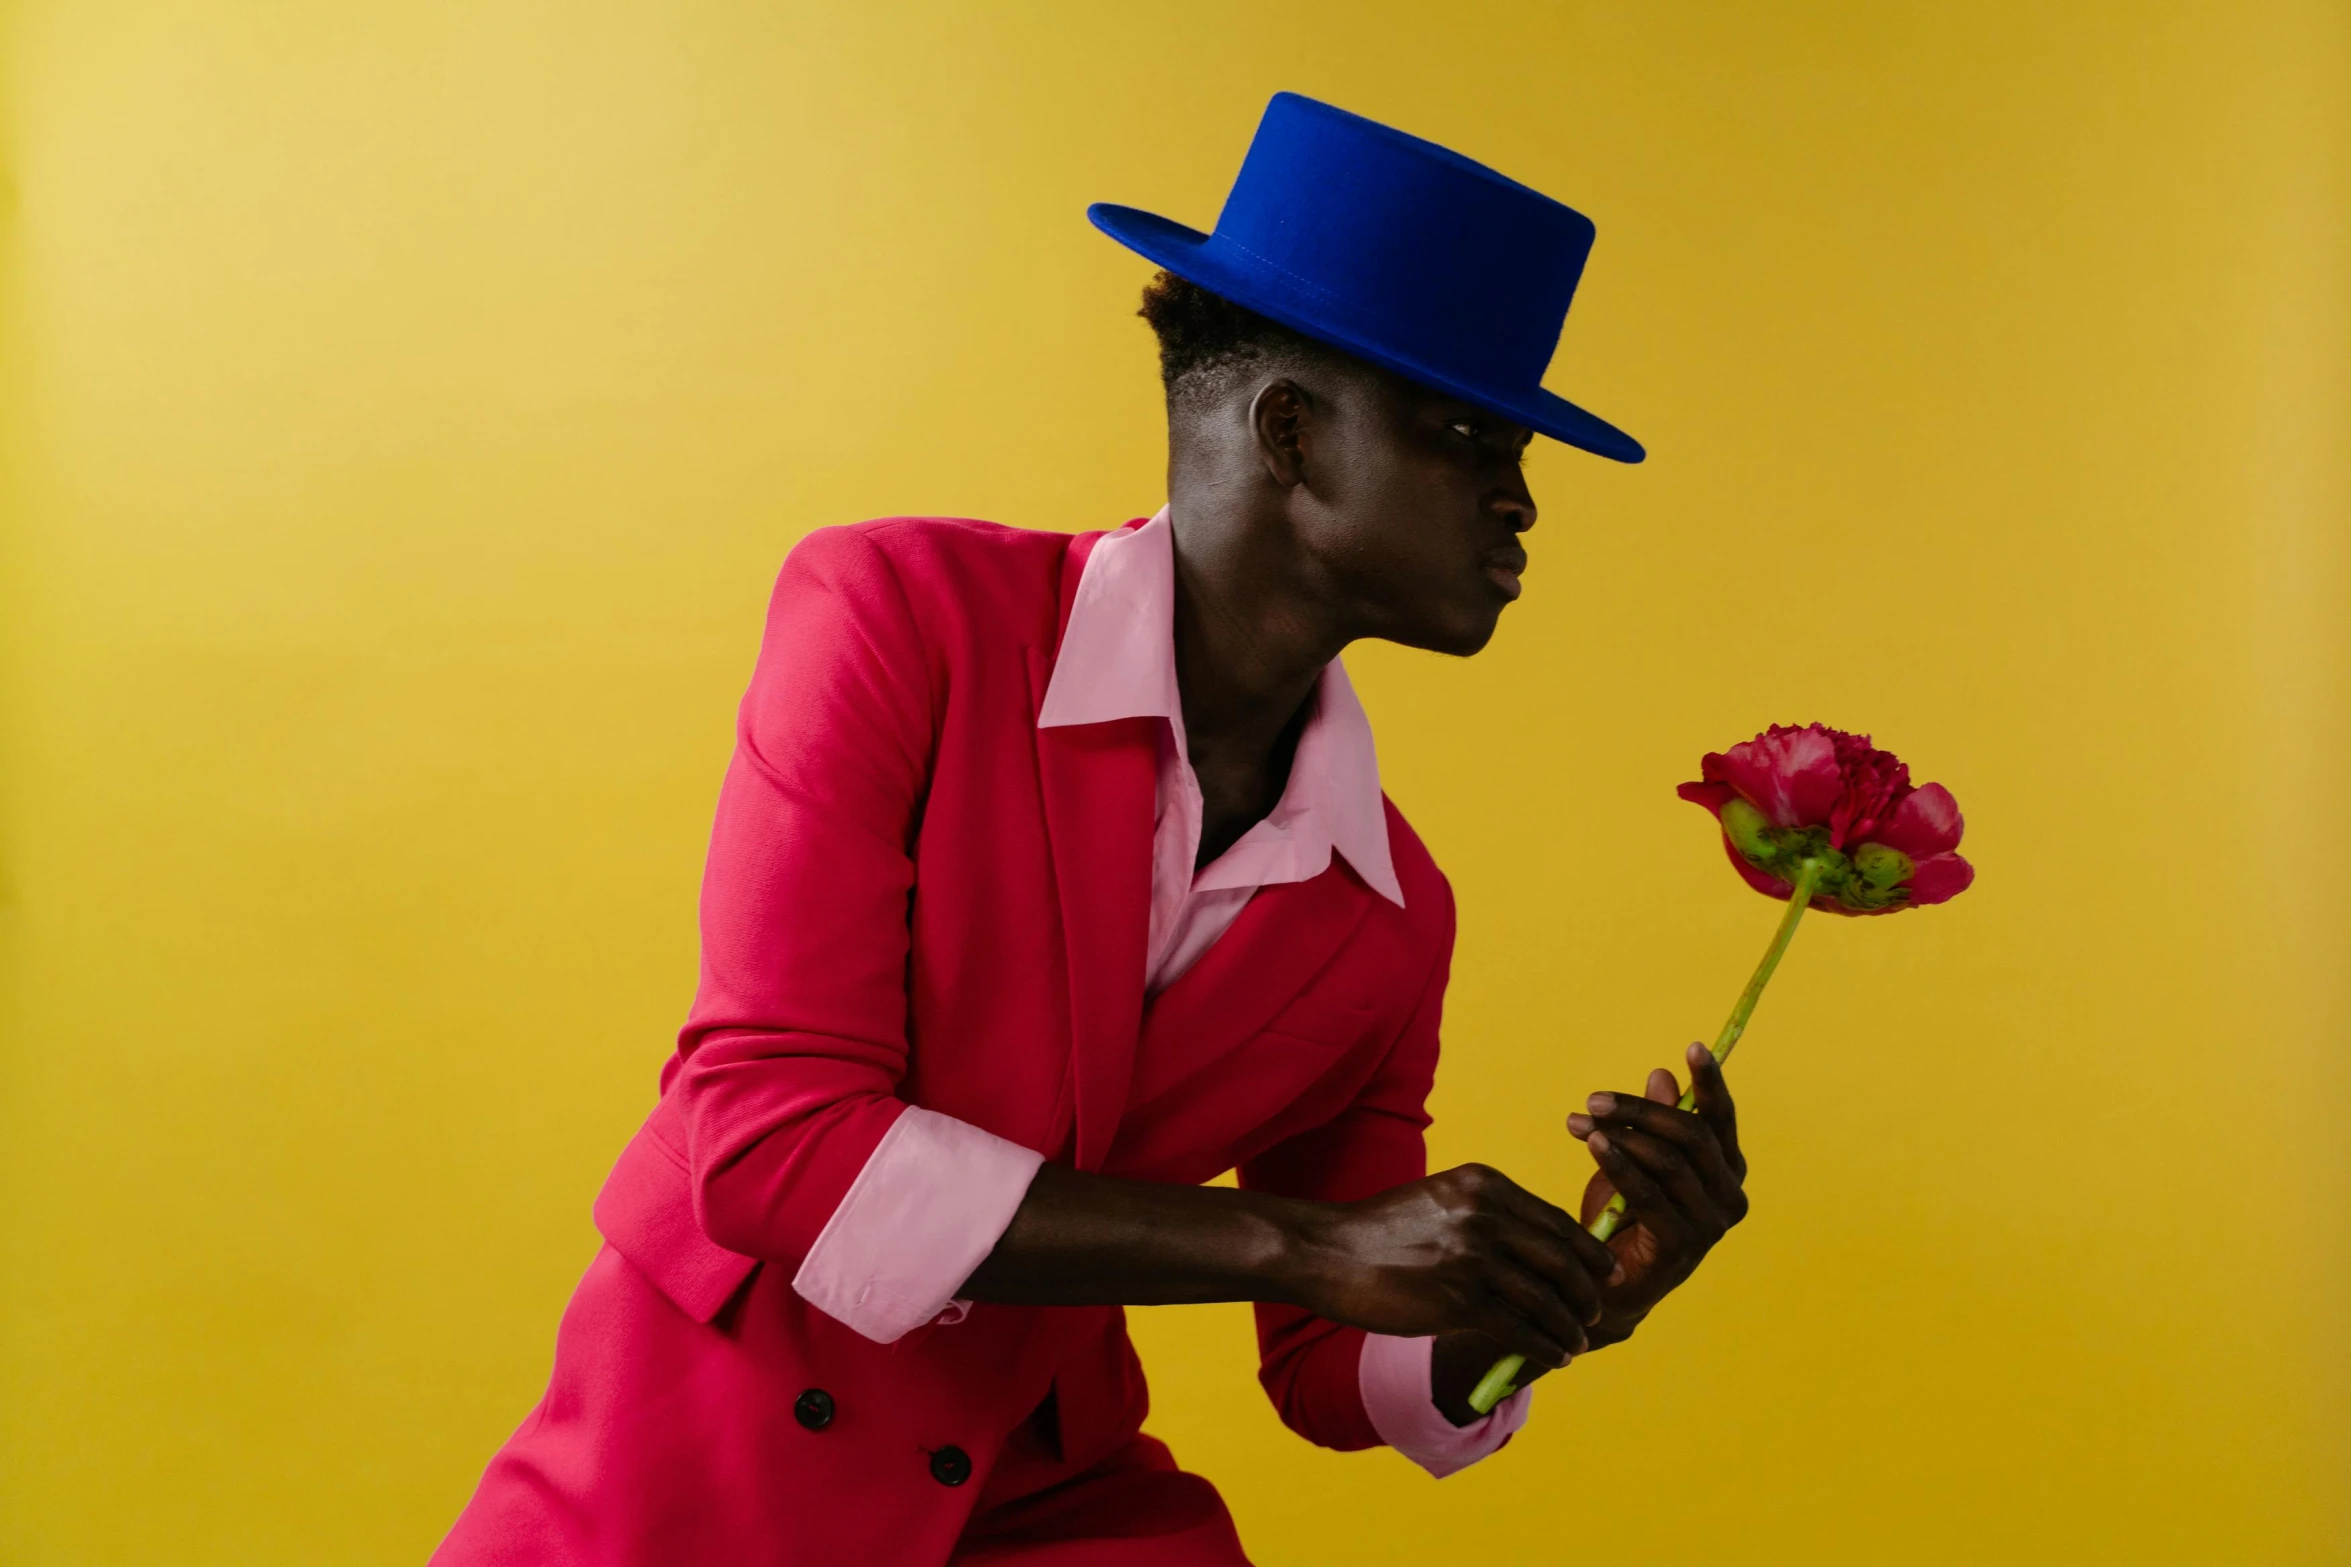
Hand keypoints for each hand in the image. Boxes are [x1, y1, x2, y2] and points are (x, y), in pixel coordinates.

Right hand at [1295, 1163, 1621, 1376]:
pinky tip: (1555, 1355)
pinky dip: (1545, 1345)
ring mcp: (1473, 1258)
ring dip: (1570, 1325)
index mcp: (1484, 1184)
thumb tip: (1536, 1246)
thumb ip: (1487, 1213)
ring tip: (1578, 1341)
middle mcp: (1486, 1215)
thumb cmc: (1381, 1229)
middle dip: (1588, 1291)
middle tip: (1598, 1311)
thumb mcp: (1441, 1199)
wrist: (1327, 1251)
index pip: (1554, 1220)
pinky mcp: (1459, 1300)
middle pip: (1561, 1258)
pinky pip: (1521, 1328)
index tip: (1604, 1273)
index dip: (1588, 1252)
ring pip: (1546, 1298)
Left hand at [1566, 1041, 1749, 1340]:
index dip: (1710, 1082)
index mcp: (1726, 1169)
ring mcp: (1709, 1227)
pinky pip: (1648, 1194)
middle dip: (1642, 1111)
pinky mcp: (1680, 1248)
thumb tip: (1662, 1075)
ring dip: (1623, 1134)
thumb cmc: (1623, 1214)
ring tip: (1584, 1119)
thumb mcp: (1635, 1157)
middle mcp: (1729, 1197)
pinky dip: (1619, 1164)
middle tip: (1595, 1099)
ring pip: (1669, 1162)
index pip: (1721, 1119)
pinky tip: (1593, 1144)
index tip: (1692, 1046)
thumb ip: (1652, 1121)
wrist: (1604, 1282)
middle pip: (1692, 1135)